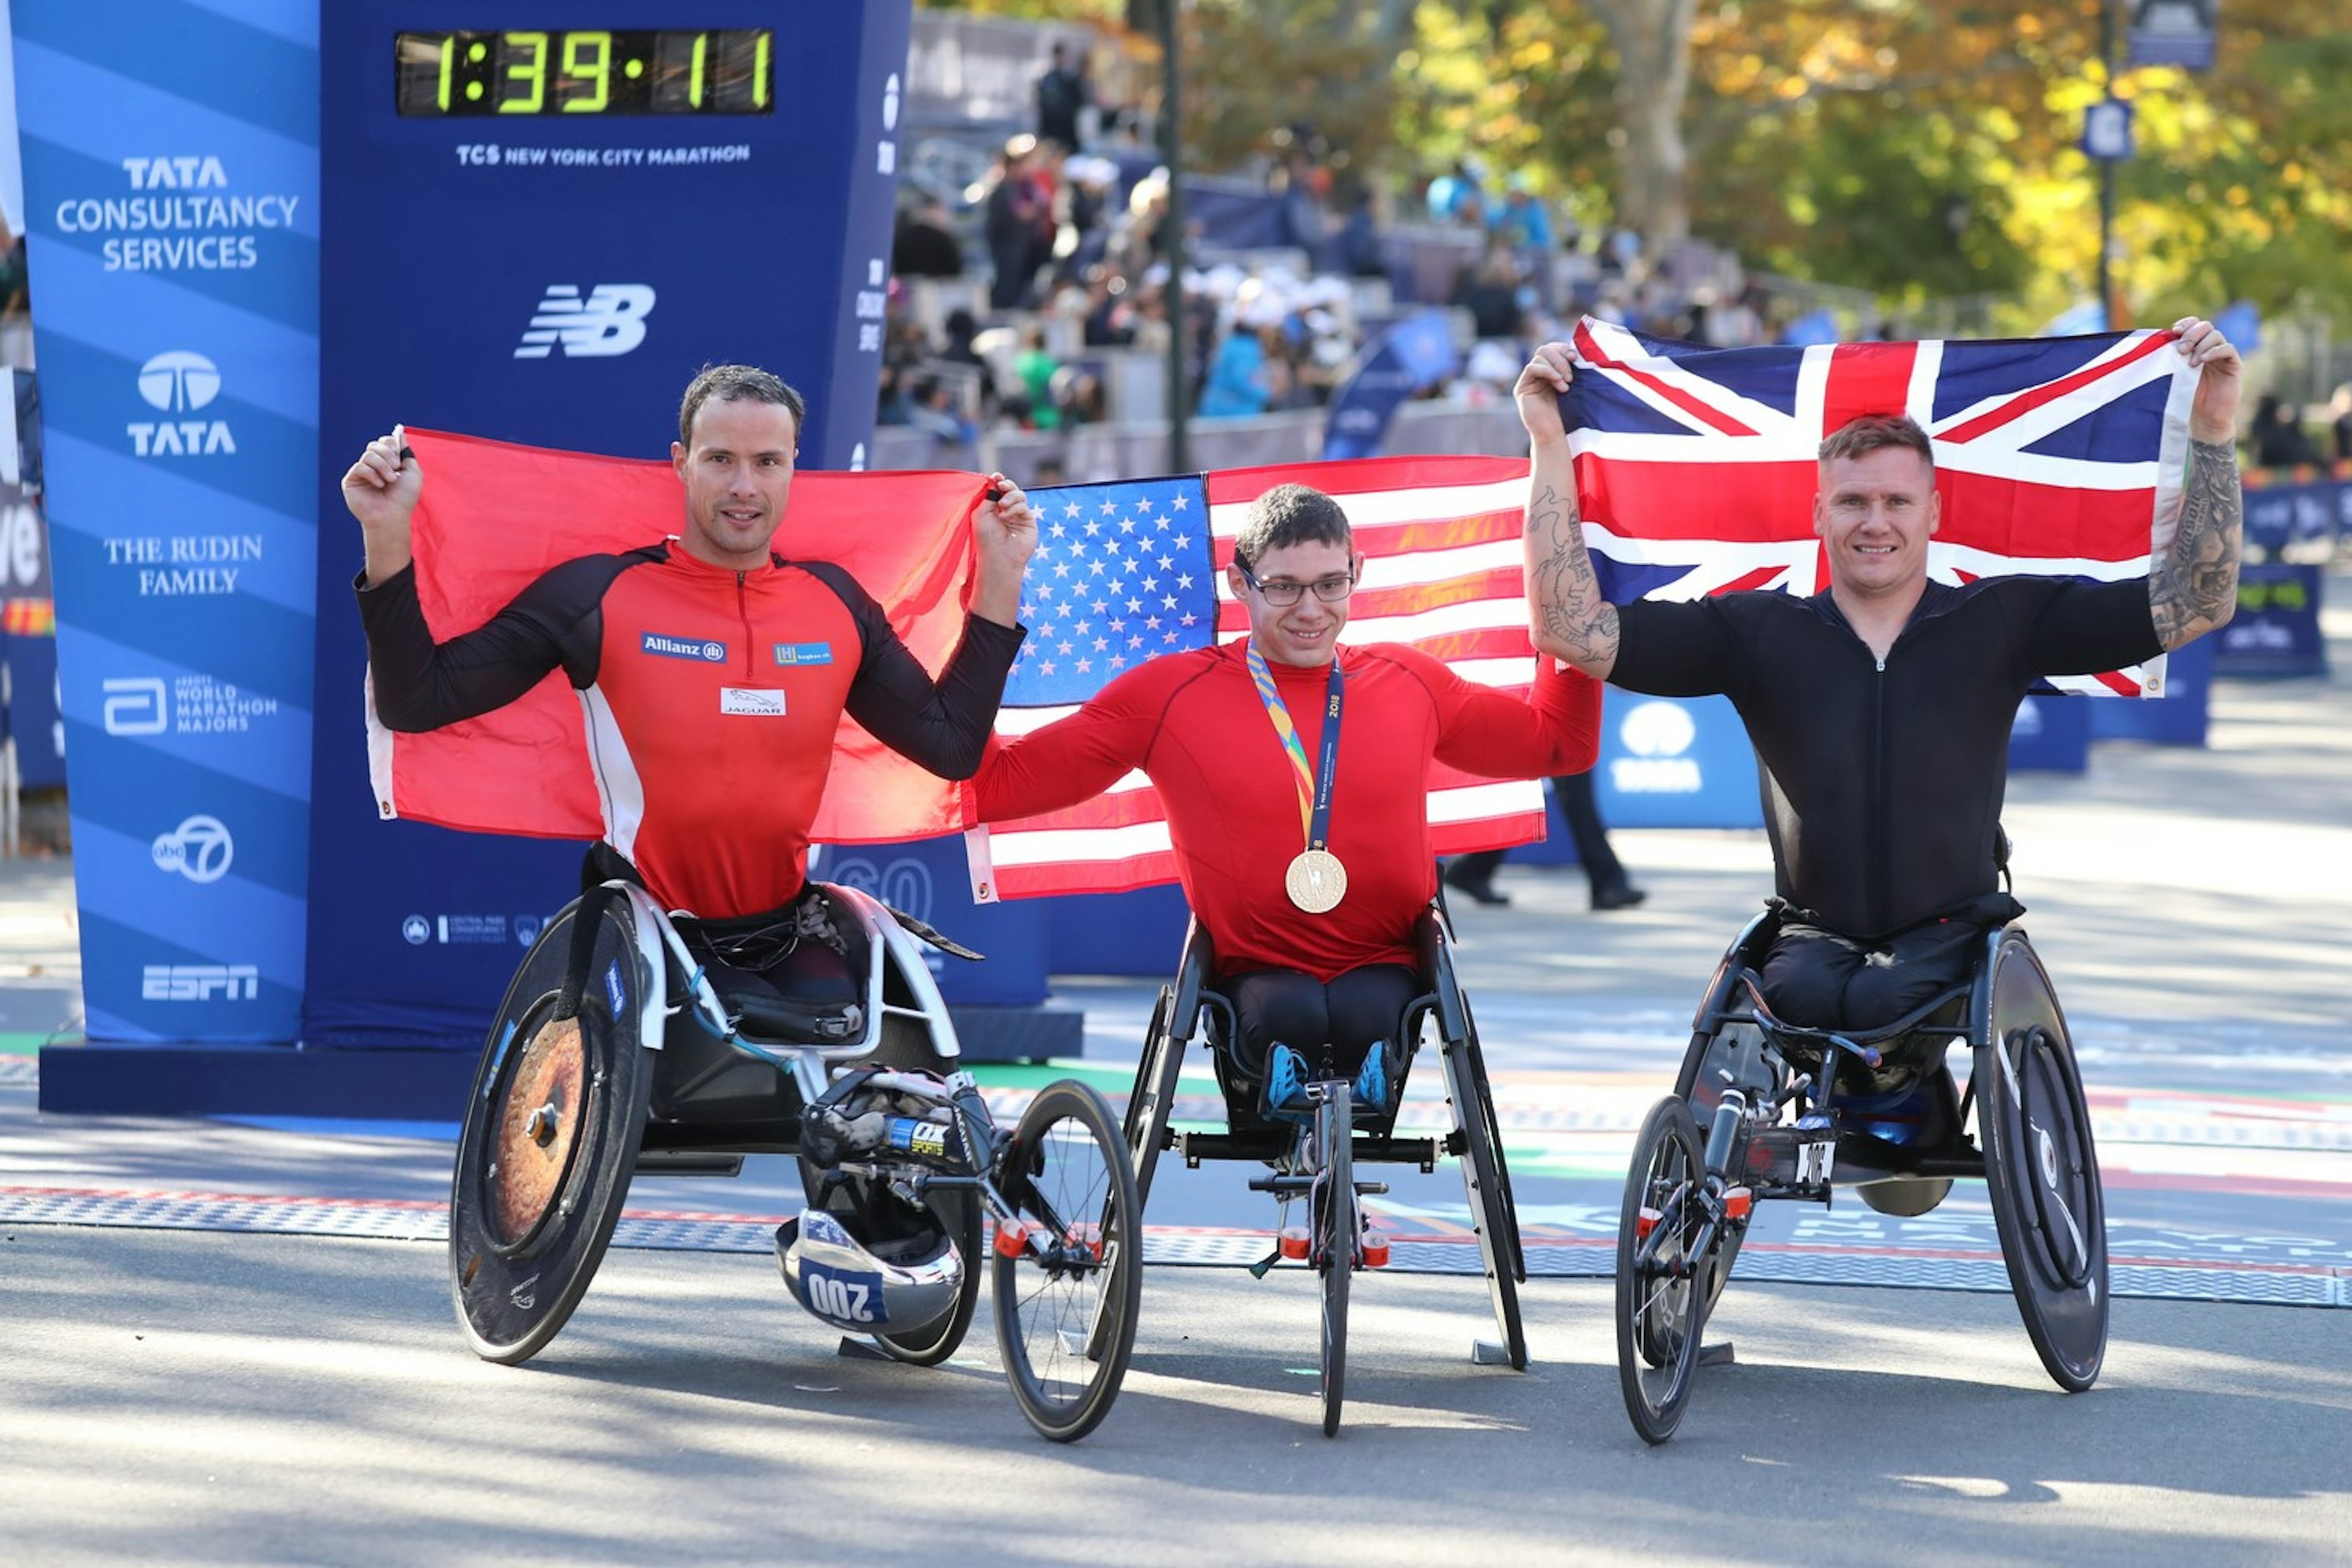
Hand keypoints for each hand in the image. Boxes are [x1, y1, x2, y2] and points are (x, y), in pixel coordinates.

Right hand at [341, 426, 419, 584]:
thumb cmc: (404, 497)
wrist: (392, 515)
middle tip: (396, 468)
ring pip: (368, 454)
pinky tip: (379, 485)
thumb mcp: (412, 472)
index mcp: (387, 462)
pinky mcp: (351, 480)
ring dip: (383, 466)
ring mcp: (361, 472)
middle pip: (375, 444)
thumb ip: (405, 452)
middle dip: (388, 453)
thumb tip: (399, 431)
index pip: (385, 441)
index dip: (392, 444)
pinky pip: (360, 466)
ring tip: (389, 481)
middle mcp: (373, 466)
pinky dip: (372, 474)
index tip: (399, 458)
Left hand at [973, 473, 1037, 570]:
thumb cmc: (986, 537)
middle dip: (1006, 484)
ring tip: (1001, 506)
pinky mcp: (1028, 521)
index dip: (998, 481)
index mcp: (993, 508)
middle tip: (1001, 485)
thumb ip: (988, 496)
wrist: (998, 556)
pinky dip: (1014, 507)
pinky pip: (1024, 506)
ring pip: (1019, 495)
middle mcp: (1006, 510)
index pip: (998, 490)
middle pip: (1011, 489)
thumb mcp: (981, 513)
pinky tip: (1005, 516)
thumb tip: (995, 481)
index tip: (996, 476)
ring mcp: (1018, 516)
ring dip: (1010, 496)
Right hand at [1516, 342, 1575, 445]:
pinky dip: (1547, 371)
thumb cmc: (1566, 413)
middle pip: (1545, 349)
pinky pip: (1532, 368)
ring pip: (1539, 357)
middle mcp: (1537, 373)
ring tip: (1566, 384)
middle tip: (1571, 375)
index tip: (1576, 358)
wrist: (1554, 434)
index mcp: (1549, 370)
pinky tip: (1558, 383)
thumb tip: (1578, 352)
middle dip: (1561, 358)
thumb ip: (1571, 369)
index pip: (1552, 348)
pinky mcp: (1521, 388)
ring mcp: (1528, 379)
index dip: (1563, 349)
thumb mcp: (1572, 386)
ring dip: (1556, 367)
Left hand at [2171, 317, 2242, 443]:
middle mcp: (2210, 348)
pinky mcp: (2233, 365)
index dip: (2186, 324)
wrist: (2204, 419)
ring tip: (2191, 362)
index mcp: (2195, 346)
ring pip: (2216, 336)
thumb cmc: (2186, 397)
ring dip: (2201, 345)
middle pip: (2206, 326)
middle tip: (2181, 349)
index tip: (2174, 330)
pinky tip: (2203, 360)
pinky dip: (2214, 351)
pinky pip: (2228, 349)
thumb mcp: (2174, 374)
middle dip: (2192, 334)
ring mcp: (2223, 355)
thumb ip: (2171, 358)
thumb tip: (2158, 341)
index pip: (2194, 324)